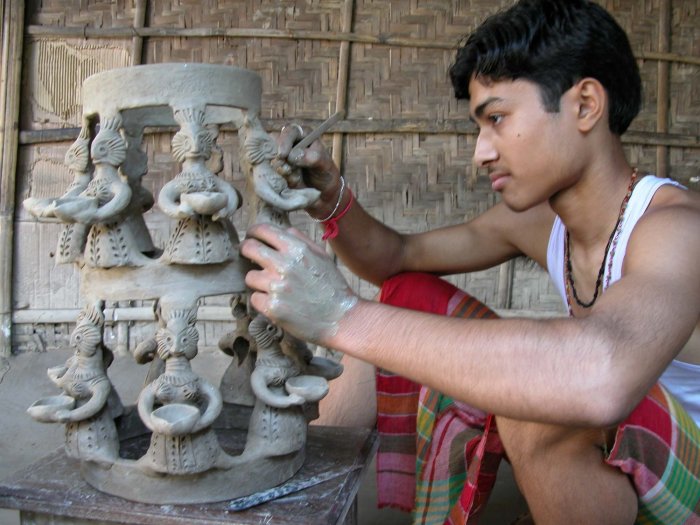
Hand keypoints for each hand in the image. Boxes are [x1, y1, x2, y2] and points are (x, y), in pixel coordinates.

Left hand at [242, 223, 357, 343]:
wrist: (340, 318)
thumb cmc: (332, 287)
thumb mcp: (322, 256)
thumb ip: (300, 240)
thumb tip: (282, 231)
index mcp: (297, 249)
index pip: (263, 230)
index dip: (253, 232)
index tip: (251, 236)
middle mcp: (284, 265)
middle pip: (249, 249)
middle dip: (246, 251)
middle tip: (249, 257)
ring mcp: (276, 287)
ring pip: (250, 276)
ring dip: (258, 282)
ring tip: (273, 288)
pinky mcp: (272, 307)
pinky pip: (255, 298)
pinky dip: (263, 301)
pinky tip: (277, 303)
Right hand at [275, 124, 343, 218]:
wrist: (322, 191)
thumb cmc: (325, 173)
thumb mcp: (324, 164)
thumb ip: (312, 157)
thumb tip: (293, 155)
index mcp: (302, 134)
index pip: (289, 131)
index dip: (284, 141)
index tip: (283, 155)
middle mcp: (289, 143)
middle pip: (274, 144)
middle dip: (281, 159)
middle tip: (289, 169)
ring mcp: (282, 157)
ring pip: (273, 161)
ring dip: (284, 171)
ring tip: (298, 176)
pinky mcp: (277, 170)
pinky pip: (273, 174)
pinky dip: (283, 179)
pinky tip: (294, 181)